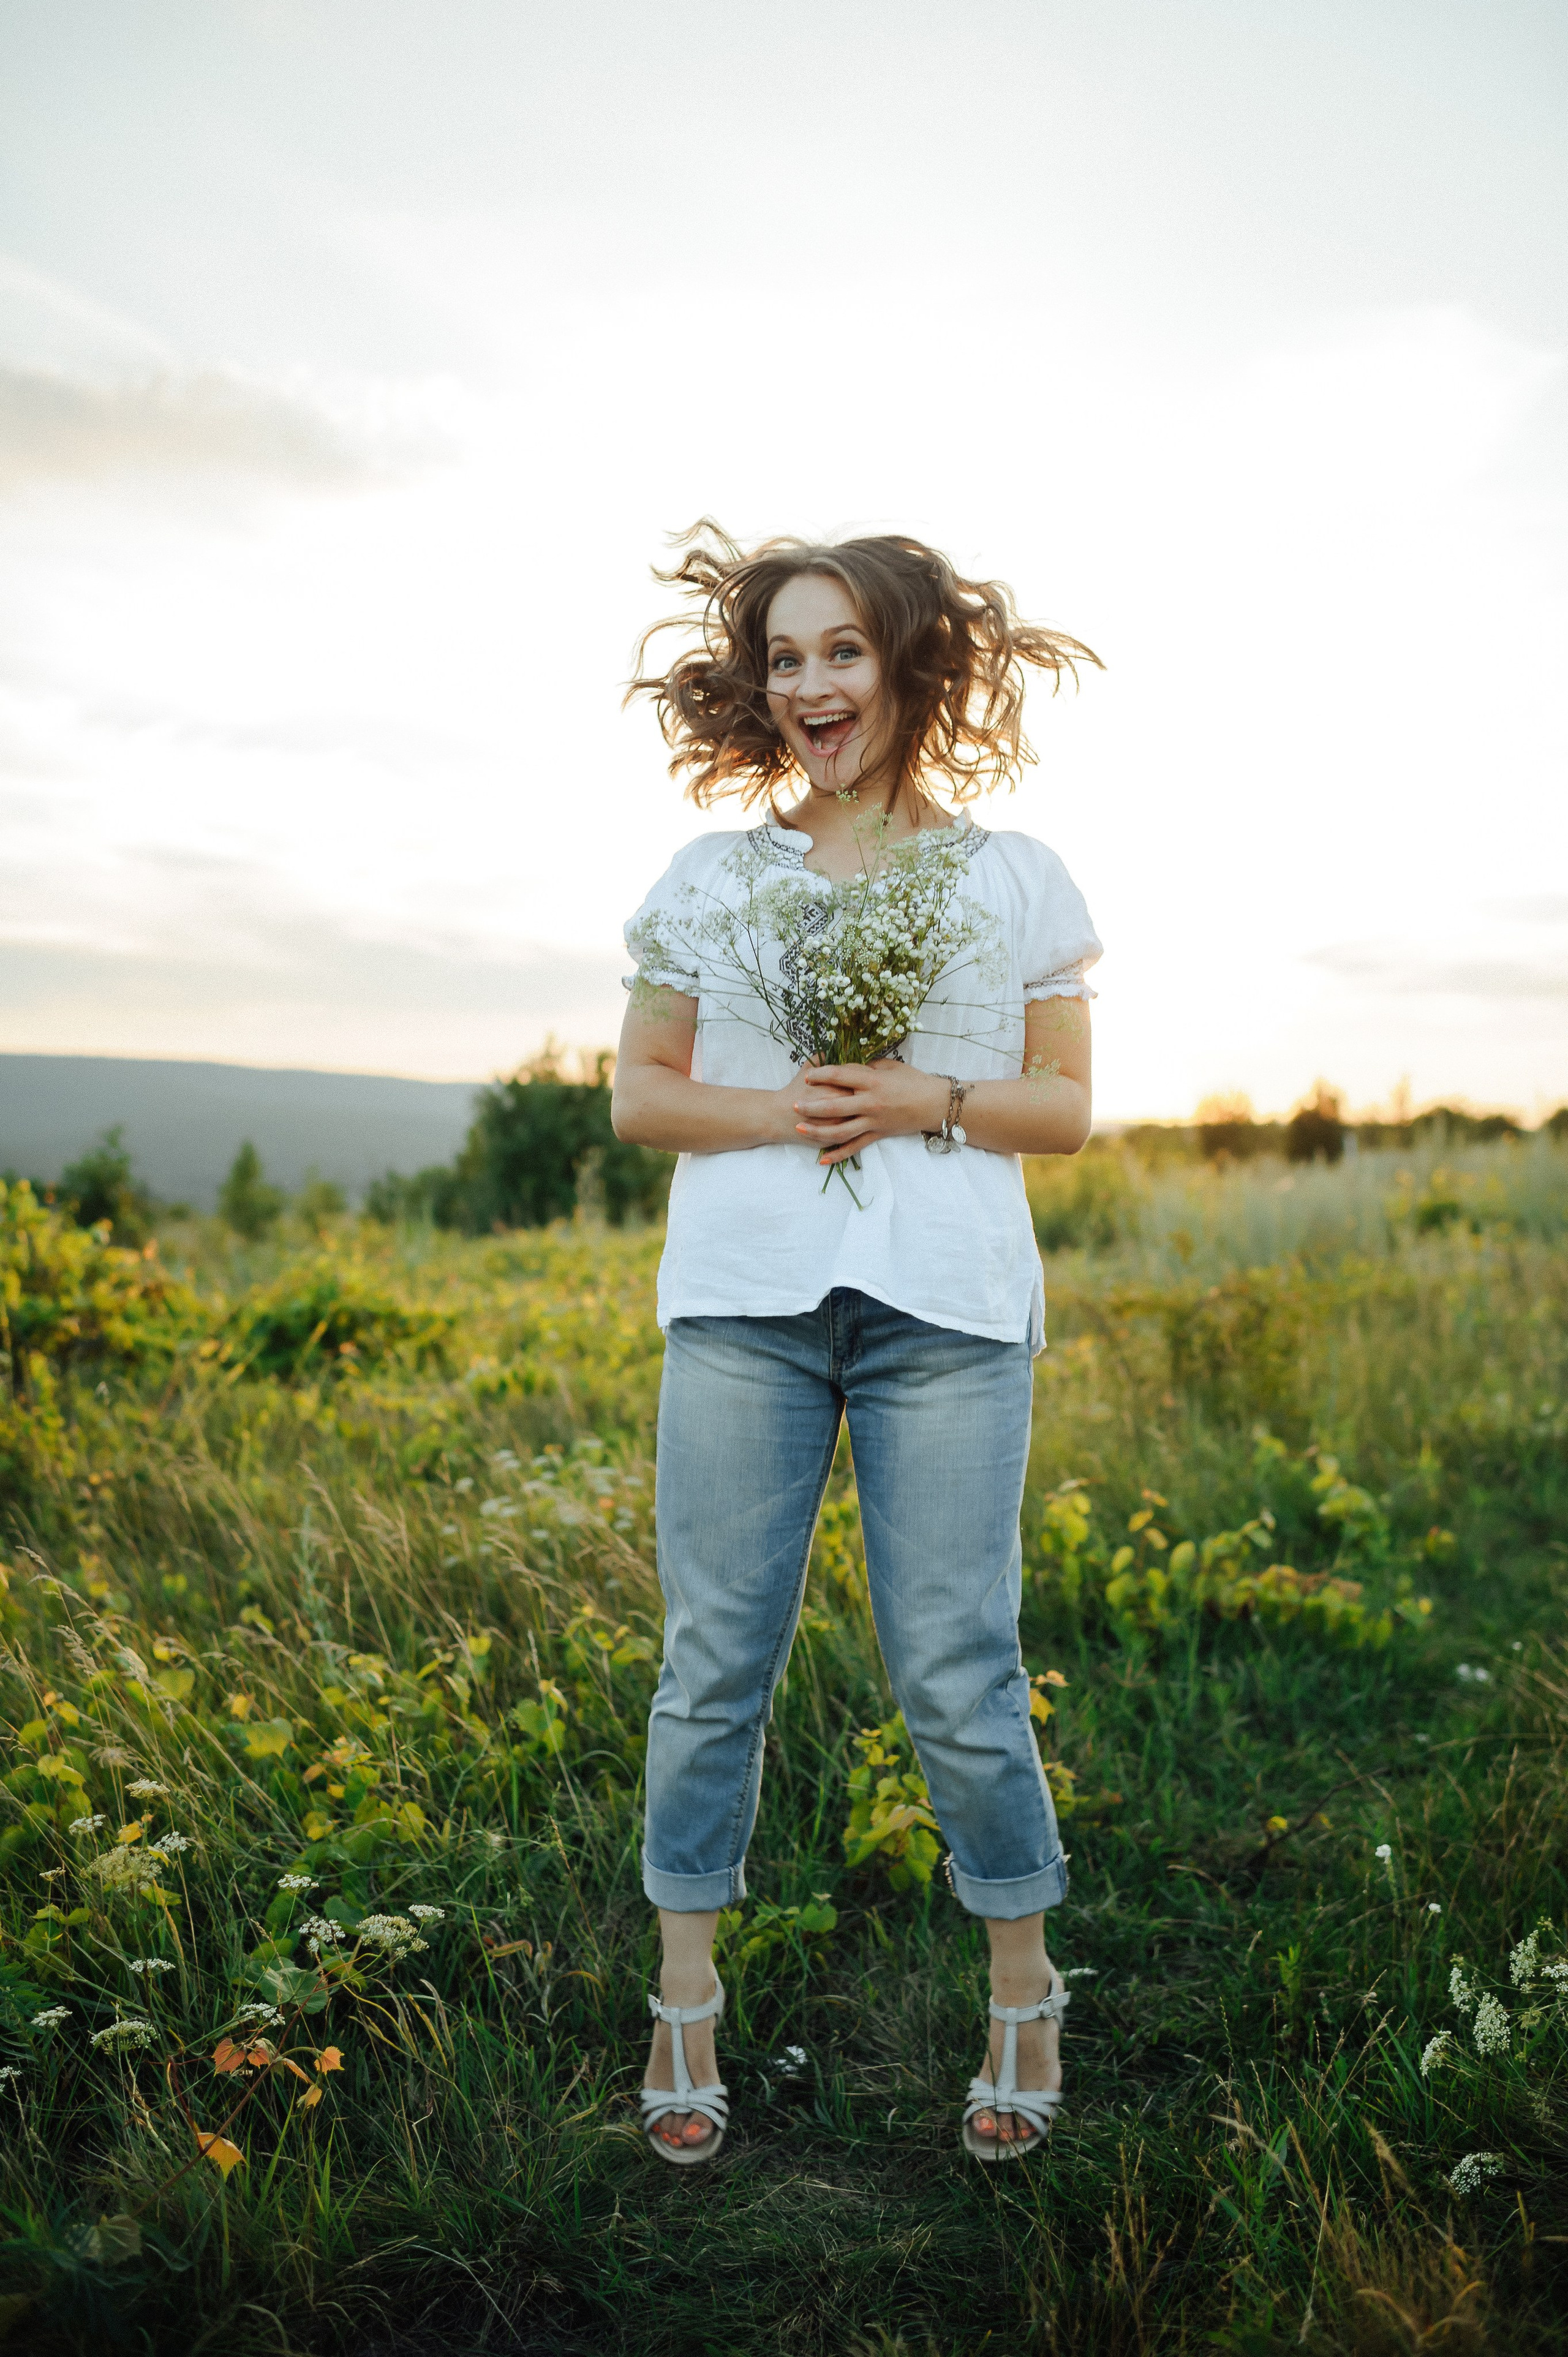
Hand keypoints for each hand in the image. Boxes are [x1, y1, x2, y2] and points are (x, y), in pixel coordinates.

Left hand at [789, 1062, 949, 1164]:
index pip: (840, 1076)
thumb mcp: (890, 1066)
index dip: (821, 1075)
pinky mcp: (878, 1135)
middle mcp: (871, 1102)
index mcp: (873, 1081)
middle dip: (811, 1106)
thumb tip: (846, 1067)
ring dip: (818, 1131)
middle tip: (794, 1105)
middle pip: (834, 1105)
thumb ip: (866, 1066)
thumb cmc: (914, 1081)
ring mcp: (874, 1121)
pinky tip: (823, 1159)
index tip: (808, 1076)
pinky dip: (839, 1154)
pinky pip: (855, 1147)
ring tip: (801, 1129)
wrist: (935, 1104)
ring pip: (841, 1130)